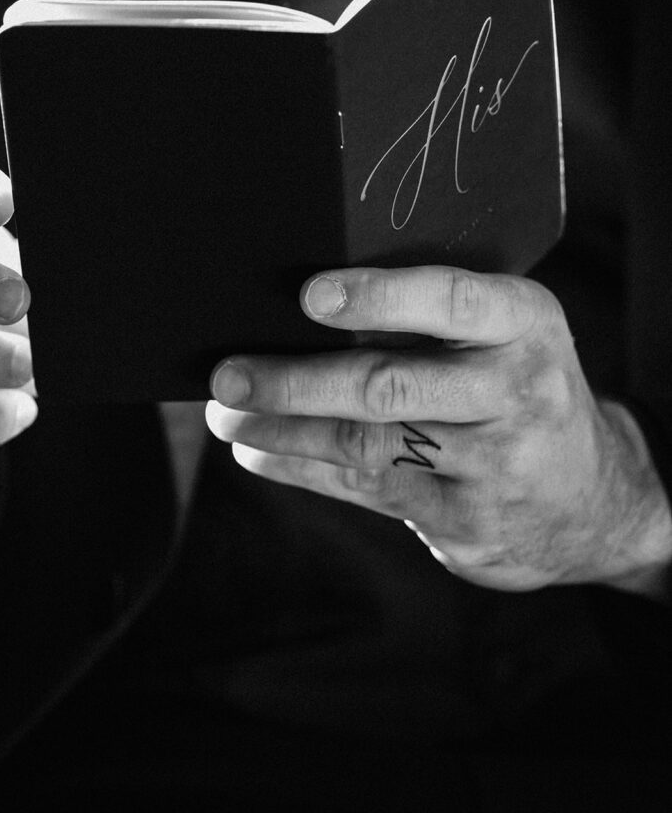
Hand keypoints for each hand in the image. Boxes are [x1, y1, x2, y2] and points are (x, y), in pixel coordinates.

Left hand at [207, 265, 671, 593]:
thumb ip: (435, 317)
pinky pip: (366, 489)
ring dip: (283, 428)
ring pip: (367, 445)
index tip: (308, 296)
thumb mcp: (507, 336)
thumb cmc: (522, 389)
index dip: (377, 297)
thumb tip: (307, 306)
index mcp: (526, 323)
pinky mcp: (464, 521)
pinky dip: (301, 469)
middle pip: (390, 386)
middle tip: (228, 372)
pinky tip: (259, 451)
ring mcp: (493, 466)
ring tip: (227, 413)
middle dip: (296, 380)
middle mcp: (517, 391)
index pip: (451, 301)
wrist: (592, 497)